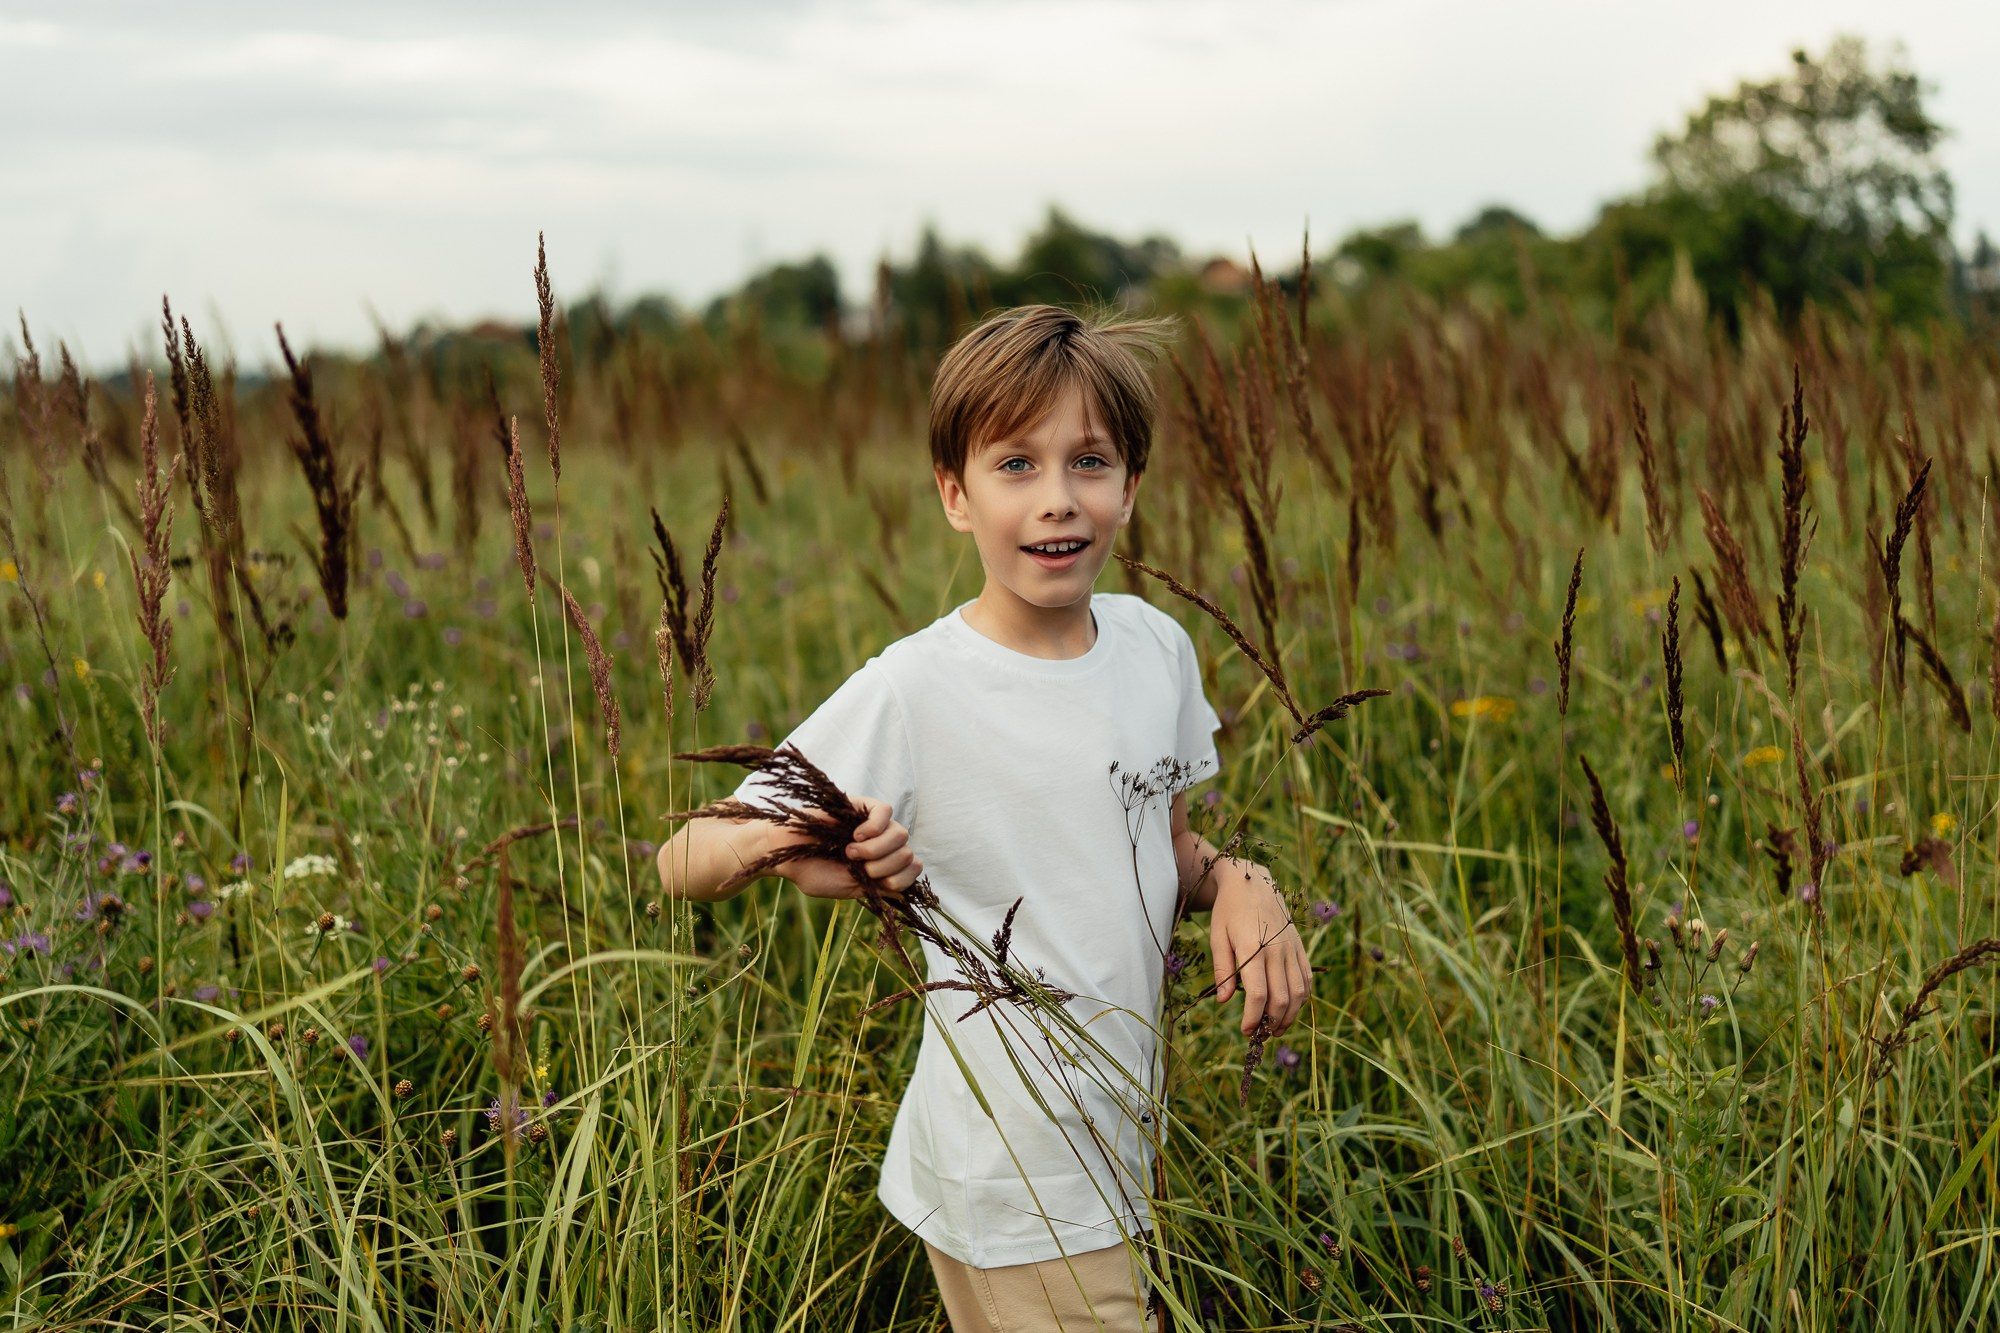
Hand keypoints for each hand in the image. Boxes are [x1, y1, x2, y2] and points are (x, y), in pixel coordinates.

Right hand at [779, 796, 922, 900]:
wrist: (784, 853)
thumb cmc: (811, 871)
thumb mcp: (848, 888)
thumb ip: (877, 889)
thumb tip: (904, 892)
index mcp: (882, 865)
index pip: (913, 870)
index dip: (900, 879)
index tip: (874, 882)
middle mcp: (882, 844)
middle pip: (908, 855)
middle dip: (883, 867)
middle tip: (855, 865)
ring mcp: (873, 825)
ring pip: (901, 834)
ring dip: (877, 850)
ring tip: (850, 851)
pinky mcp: (860, 805)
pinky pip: (884, 810)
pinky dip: (875, 827)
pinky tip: (857, 835)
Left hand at [1210, 863, 1311, 1035]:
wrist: (1253, 882)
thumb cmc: (1229, 910)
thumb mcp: (1217, 936)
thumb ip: (1222, 969)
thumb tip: (1224, 1000)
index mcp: (1253, 947)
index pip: (1259, 993)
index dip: (1253, 1017)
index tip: (1246, 1030)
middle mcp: (1277, 950)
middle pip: (1282, 998)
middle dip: (1272, 1023)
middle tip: (1260, 1035)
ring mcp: (1292, 948)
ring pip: (1299, 992)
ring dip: (1290, 1016)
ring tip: (1276, 1029)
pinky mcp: (1300, 947)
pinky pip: (1306, 979)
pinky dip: (1302, 999)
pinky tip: (1289, 1008)